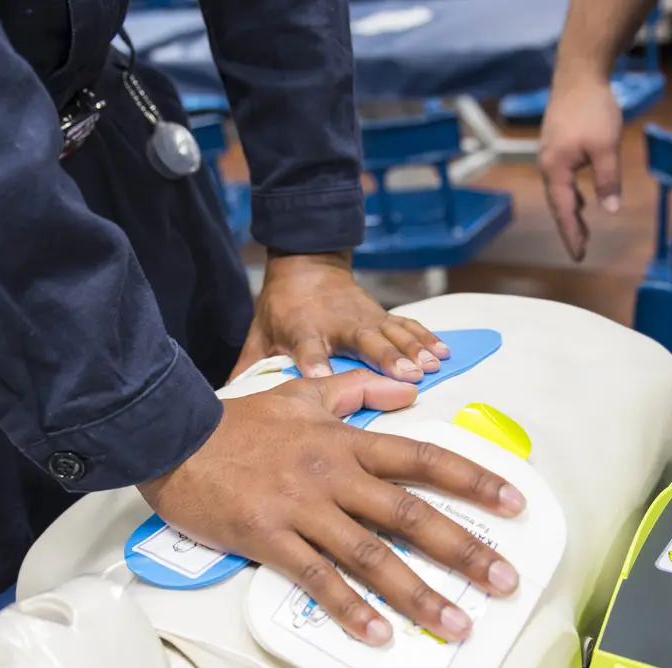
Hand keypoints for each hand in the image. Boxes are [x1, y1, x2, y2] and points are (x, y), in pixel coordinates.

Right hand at [138, 370, 524, 645]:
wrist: (173, 436)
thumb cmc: (241, 421)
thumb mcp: (304, 393)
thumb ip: (359, 392)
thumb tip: (409, 390)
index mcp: (348, 442)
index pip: (424, 459)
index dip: (474, 480)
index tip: (515, 504)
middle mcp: (335, 476)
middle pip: (411, 514)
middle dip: (465, 549)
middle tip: (505, 581)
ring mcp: (303, 509)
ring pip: (371, 555)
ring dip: (418, 593)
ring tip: (456, 624)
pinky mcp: (268, 539)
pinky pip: (316, 579)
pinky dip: (348, 608)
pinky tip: (378, 635)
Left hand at [229, 251, 451, 383]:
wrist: (307, 263)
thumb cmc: (282, 308)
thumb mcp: (260, 333)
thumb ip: (249, 366)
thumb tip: (226, 400)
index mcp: (303, 329)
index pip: (308, 347)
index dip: (314, 361)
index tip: (323, 377)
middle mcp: (338, 324)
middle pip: (363, 341)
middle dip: (384, 357)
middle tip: (403, 376)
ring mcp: (365, 319)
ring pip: (392, 334)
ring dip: (413, 350)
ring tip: (432, 366)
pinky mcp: (382, 316)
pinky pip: (408, 327)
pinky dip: (426, 338)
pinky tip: (445, 352)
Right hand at [539, 72, 623, 260]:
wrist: (579, 73)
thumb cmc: (593, 109)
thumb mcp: (606, 147)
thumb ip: (607, 181)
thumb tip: (611, 211)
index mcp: (556, 169)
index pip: (563, 211)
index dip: (572, 234)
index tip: (579, 256)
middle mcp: (547, 165)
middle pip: (558, 204)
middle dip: (570, 228)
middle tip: (581, 250)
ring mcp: (550, 154)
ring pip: (559, 192)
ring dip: (570, 212)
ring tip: (583, 231)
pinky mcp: (556, 145)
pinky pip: (561, 179)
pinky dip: (570, 195)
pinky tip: (581, 199)